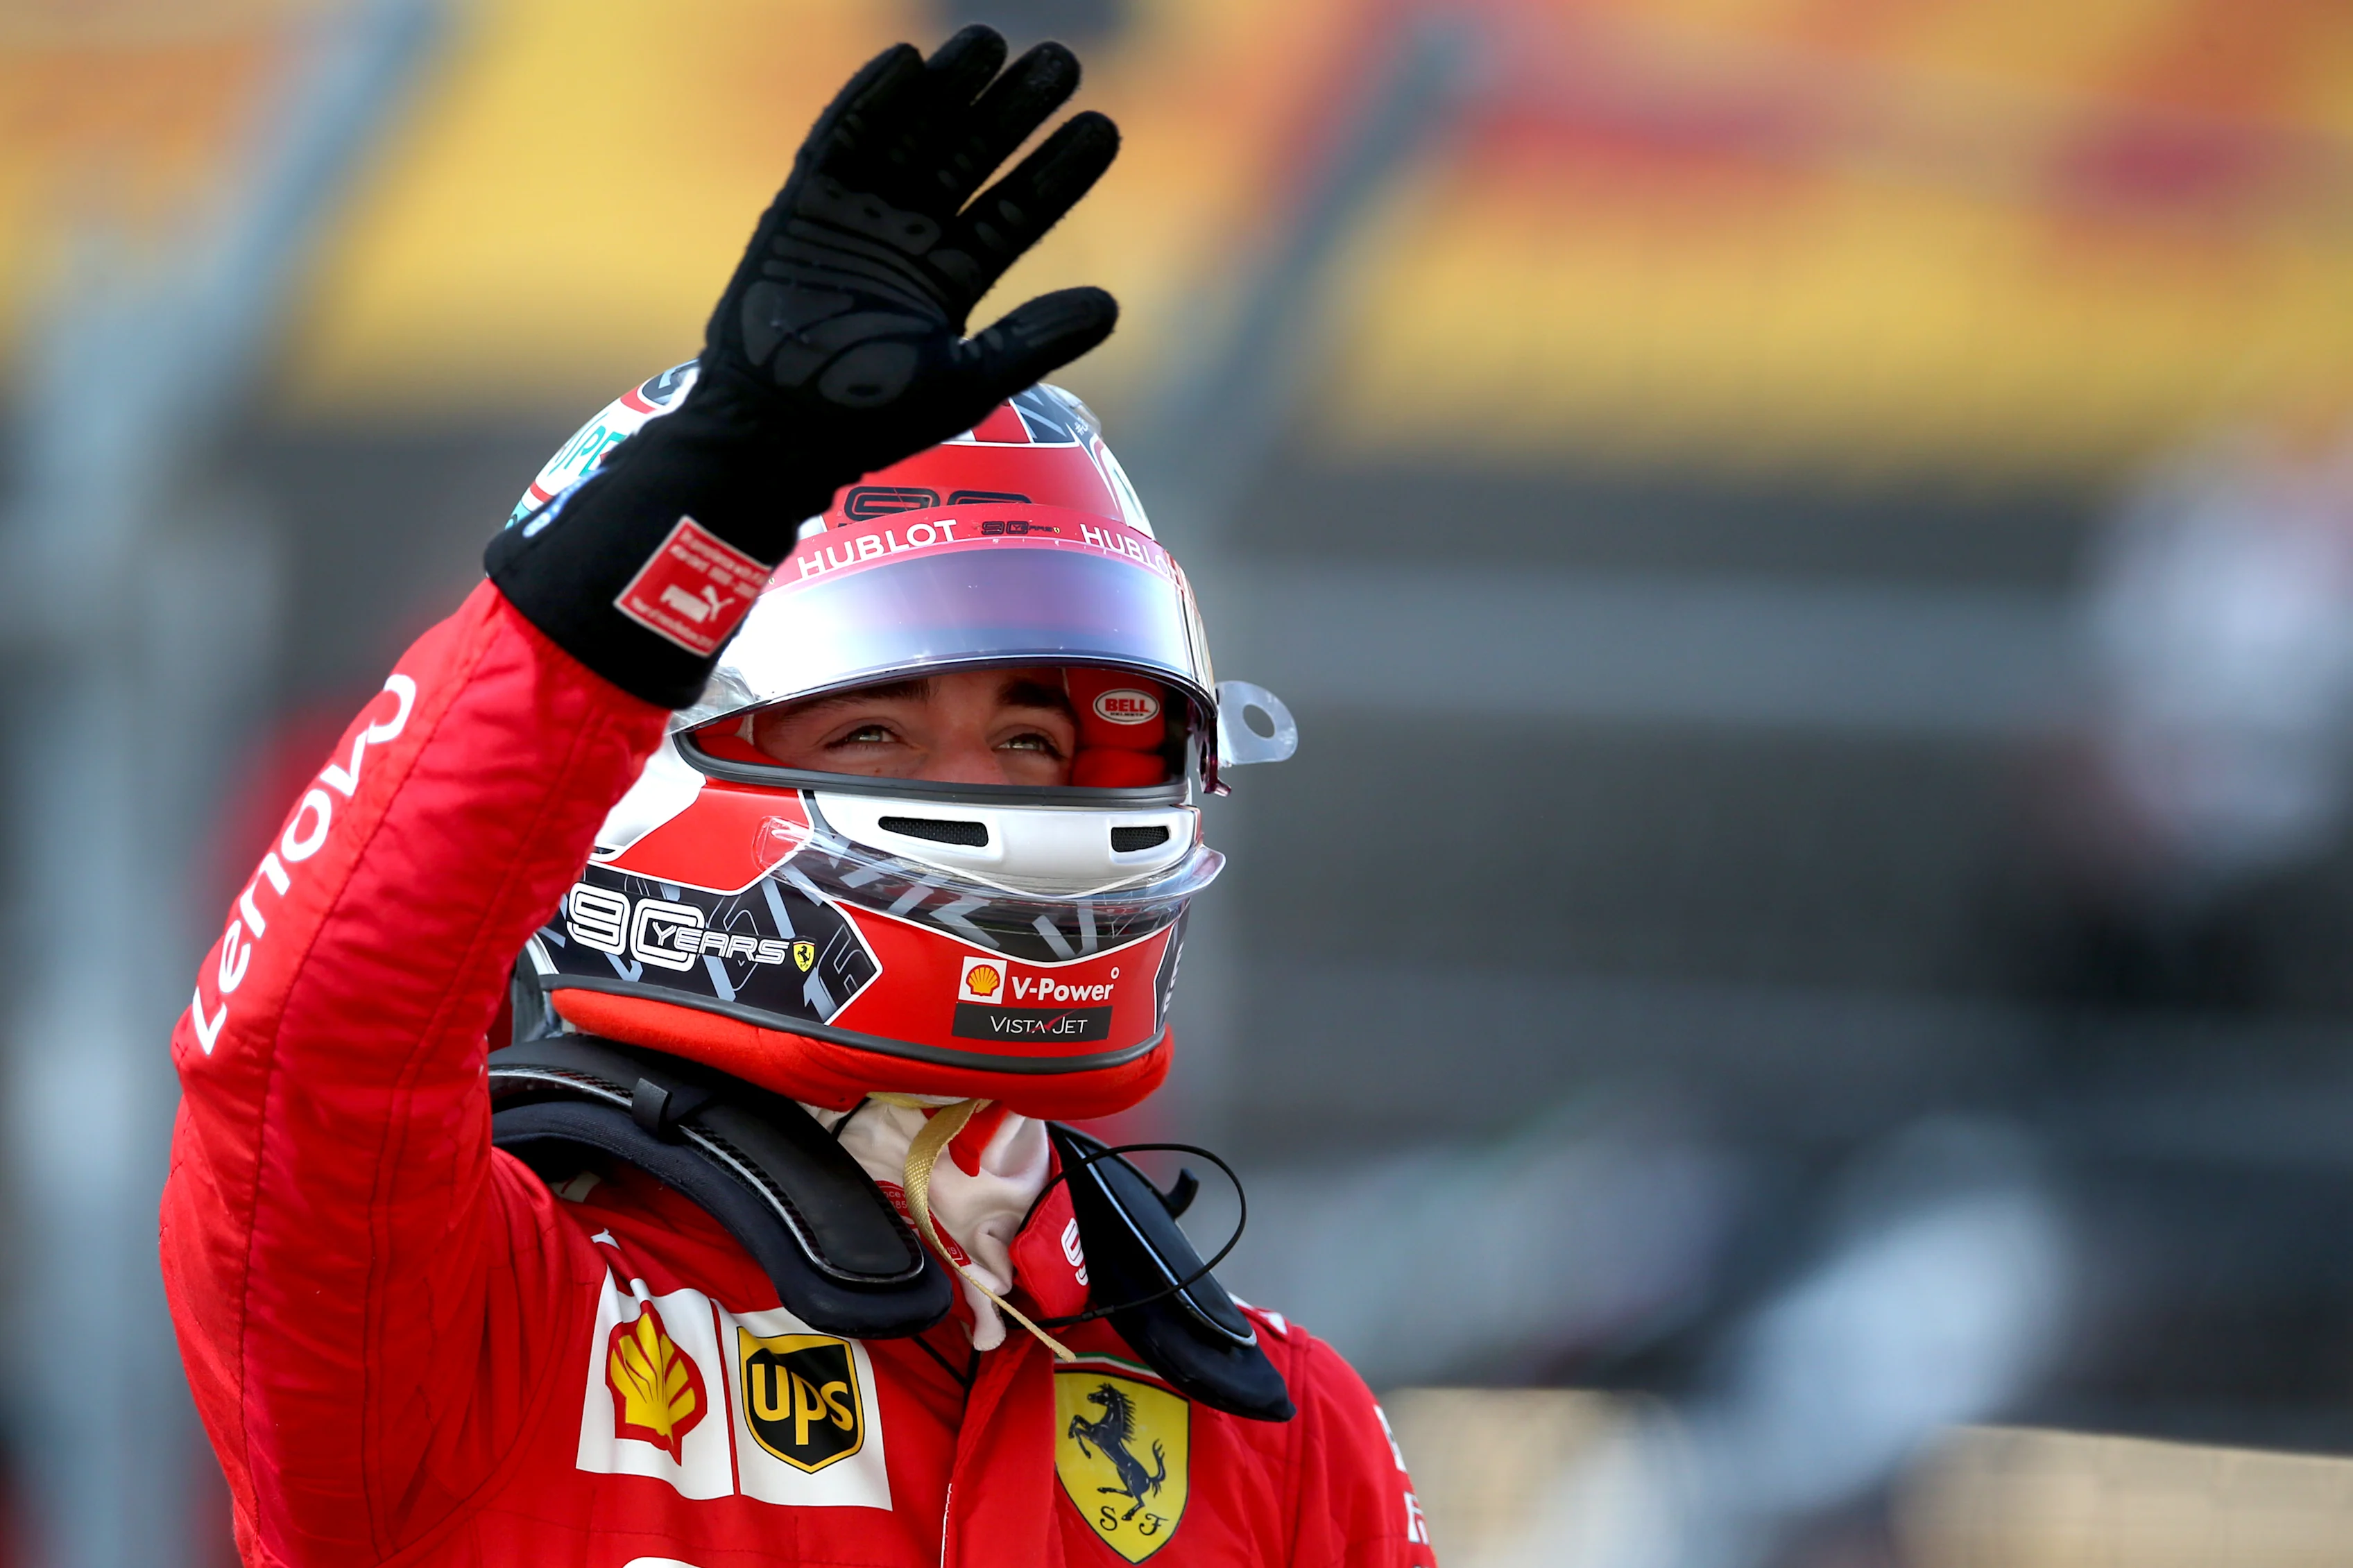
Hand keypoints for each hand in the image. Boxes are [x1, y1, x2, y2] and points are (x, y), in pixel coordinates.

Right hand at [486, 27, 1120, 707]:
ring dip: (950, 90)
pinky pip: (840, 140)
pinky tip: (908, 60)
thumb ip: (1032, 341)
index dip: (1057, 172)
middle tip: (1061, 62)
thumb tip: (1114, 305)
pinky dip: (870, 100)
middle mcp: (909, 239)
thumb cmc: (866, 419)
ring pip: (913, 137)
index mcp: (951, 280)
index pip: (1016, 213)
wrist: (773, 431)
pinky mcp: (803, 205)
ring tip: (992, 43)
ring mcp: (857, 217)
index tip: (1104, 128)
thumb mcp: (964, 381)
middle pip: (971, 158)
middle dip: (1013, 111)